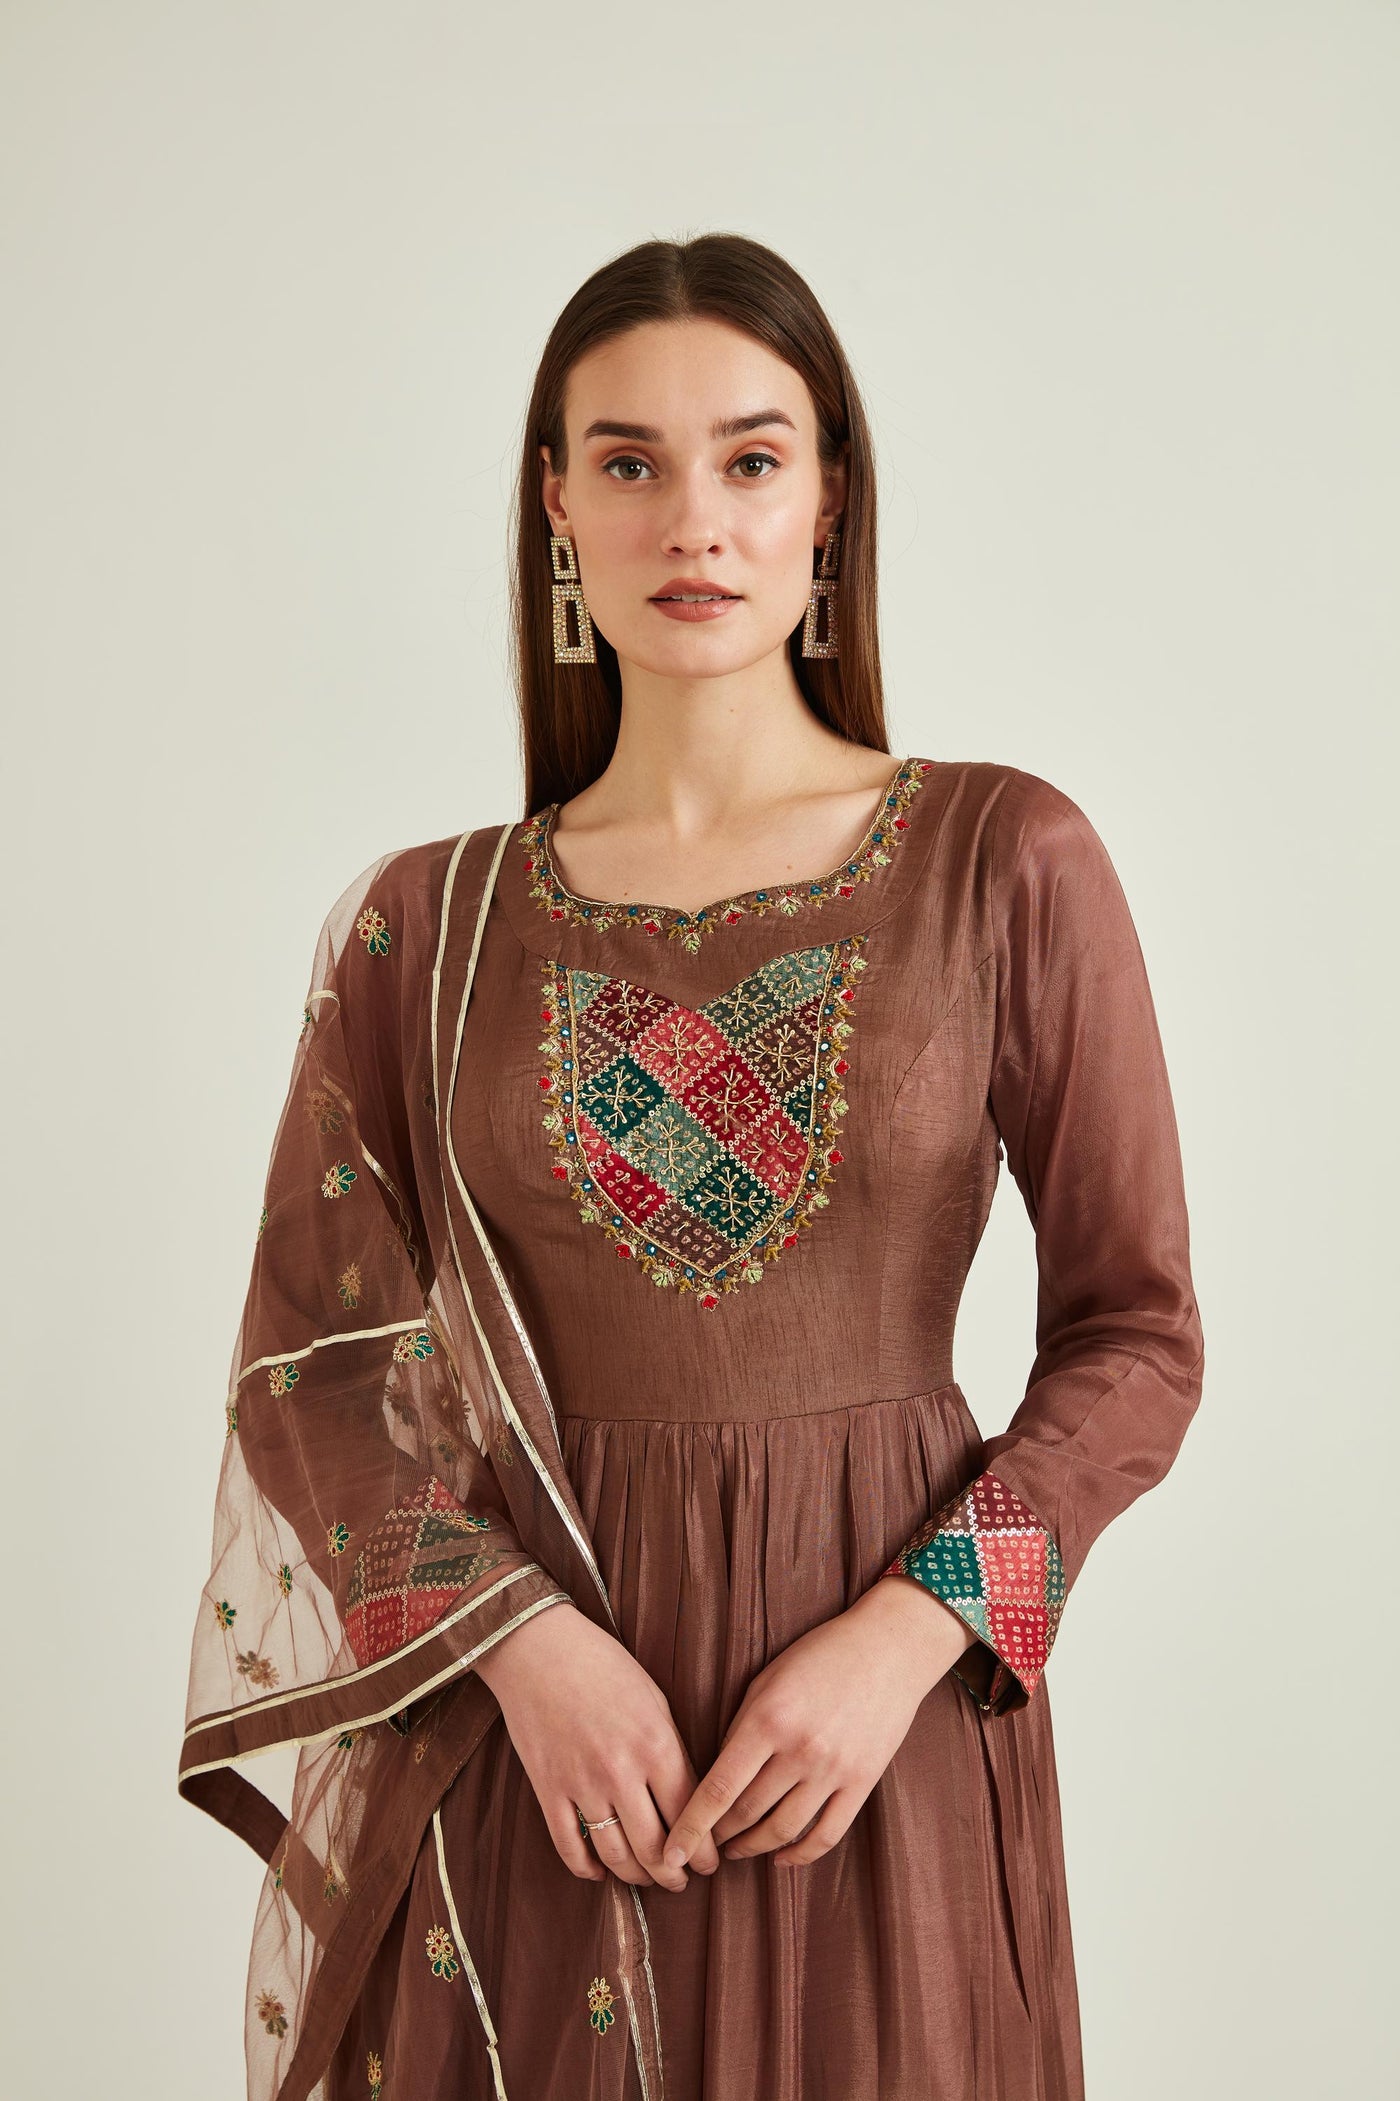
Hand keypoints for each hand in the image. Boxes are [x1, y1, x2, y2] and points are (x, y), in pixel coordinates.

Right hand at [473, 1599, 720, 1891]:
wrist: (538, 1647)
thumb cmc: (603, 1664)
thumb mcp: (654, 1698)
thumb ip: (671, 1748)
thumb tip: (689, 1798)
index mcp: (657, 1745)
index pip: (691, 1816)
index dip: (704, 1851)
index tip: (709, 1864)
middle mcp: (622, 1771)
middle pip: (656, 1848)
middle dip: (674, 1875)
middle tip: (680, 1881)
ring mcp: (581, 1784)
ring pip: (616, 1856)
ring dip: (636, 1877)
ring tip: (647, 1878)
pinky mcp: (548, 1789)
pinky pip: (570, 1848)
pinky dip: (588, 1869)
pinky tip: (600, 1870)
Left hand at [661, 1575, 976, 1869]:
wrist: (888, 1647)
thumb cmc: (819, 1655)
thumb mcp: (767, 1680)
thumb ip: (740, 1728)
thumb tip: (716, 1780)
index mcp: (768, 1719)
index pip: (719, 1789)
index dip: (692, 1828)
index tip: (672, 1855)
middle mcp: (800, 1749)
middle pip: (747, 1813)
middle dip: (718, 1837)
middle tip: (703, 1846)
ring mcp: (834, 1769)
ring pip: (783, 1830)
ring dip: (753, 1848)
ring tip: (736, 1850)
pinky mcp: (863, 1782)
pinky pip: (827, 1835)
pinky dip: (800, 1855)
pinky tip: (780, 1858)